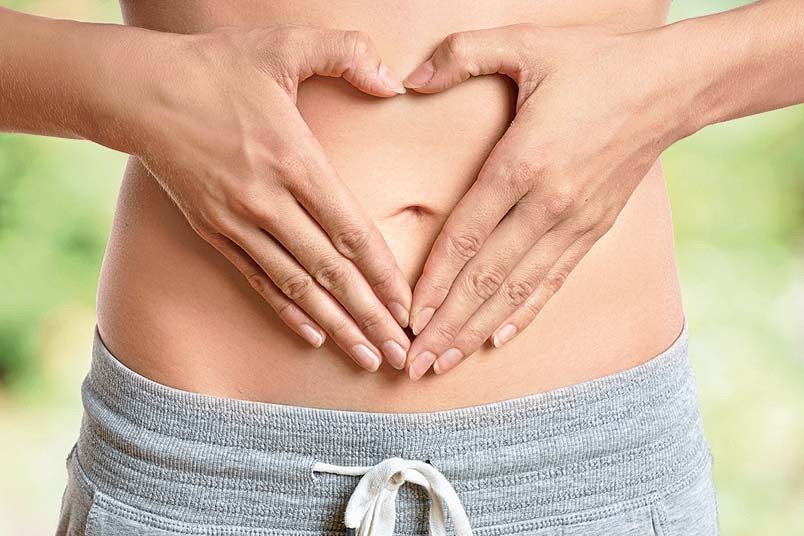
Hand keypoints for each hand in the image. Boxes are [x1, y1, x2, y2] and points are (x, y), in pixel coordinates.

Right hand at [132, 25, 412, 371]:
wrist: (140, 92)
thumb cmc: (216, 67)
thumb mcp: (283, 44)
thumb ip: (347, 53)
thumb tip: (394, 81)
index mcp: (295, 161)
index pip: (351, 232)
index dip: (383, 275)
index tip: (408, 309)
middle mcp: (269, 201)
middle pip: (331, 272)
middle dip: (370, 317)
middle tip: (400, 355)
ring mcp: (239, 222)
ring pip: (297, 286)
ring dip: (335, 326)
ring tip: (366, 357)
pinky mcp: (215, 231)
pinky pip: (257, 279)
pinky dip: (286, 310)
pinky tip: (312, 335)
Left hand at [401, 24, 687, 378]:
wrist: (672, 87)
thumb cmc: (594, 64)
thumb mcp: (526, 42)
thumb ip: (462, 53)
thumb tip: (409, 79)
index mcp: (524, 162)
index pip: (466, 236)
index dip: (434, 281)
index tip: (407, 316)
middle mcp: (548, 204)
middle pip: (487, 277)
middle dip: (447, 325)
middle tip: (416, 363)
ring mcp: (574, 224)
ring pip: (517, 291)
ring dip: (477, 331)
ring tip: (446, 363)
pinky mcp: (593, 231)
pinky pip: (552, 283)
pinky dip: (523, 315)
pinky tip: (497, 339)